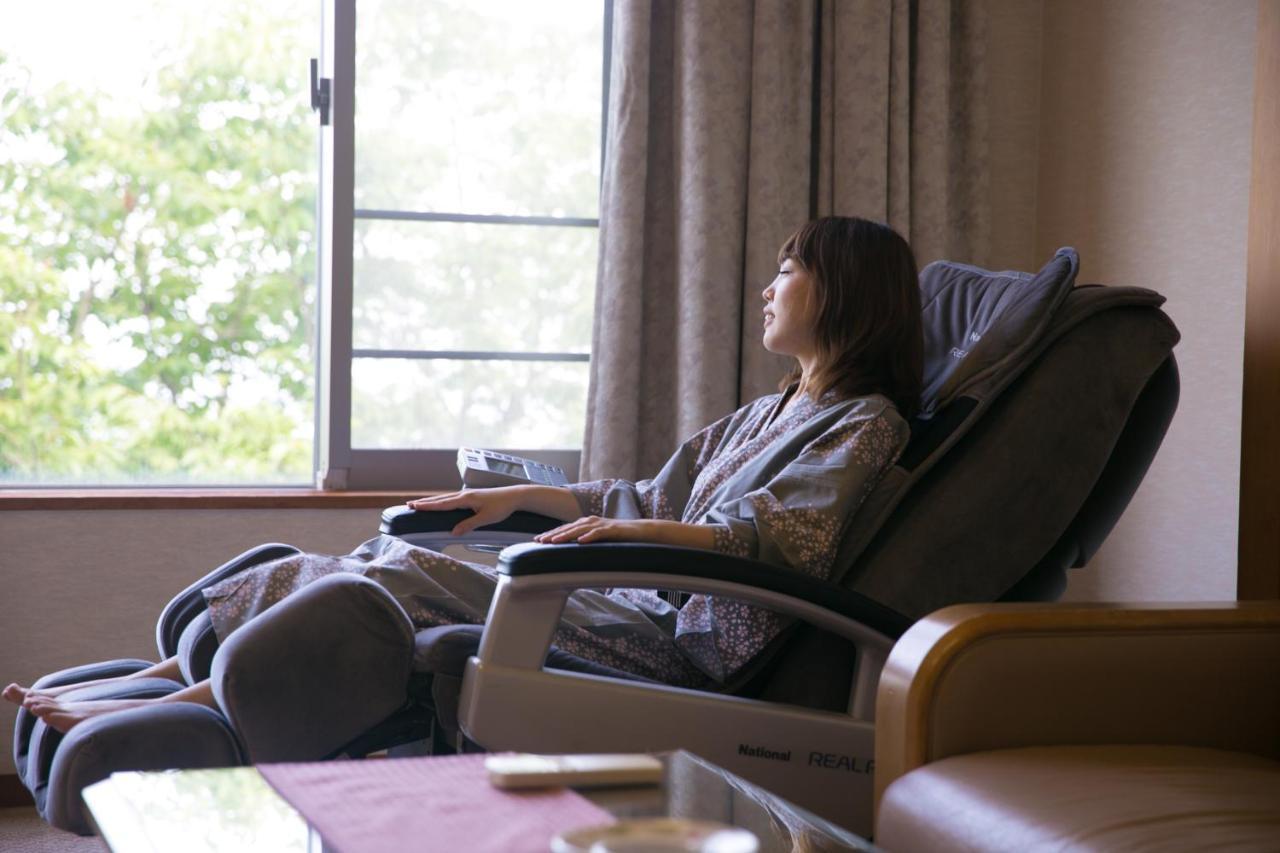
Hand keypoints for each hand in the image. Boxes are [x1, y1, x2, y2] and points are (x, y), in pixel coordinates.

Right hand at [406, 487, 526, 536]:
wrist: (515, 496)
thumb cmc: (502, 507)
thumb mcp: (486, 518)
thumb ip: (469, 525)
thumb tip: (453, 533)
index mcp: (466, 499)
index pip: (443, 504)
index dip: (428, 506)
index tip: (414, 506)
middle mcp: (464, 495)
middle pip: (440, 499)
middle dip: (425, 502)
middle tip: (409, 504)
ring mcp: (468, 495)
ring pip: (445, 498)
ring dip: (432, 501)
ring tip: (420, 503)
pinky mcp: (472, 497)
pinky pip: (452, 499)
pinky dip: (442, 501)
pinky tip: (440, 504)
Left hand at [534, 516, 652, 544]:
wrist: (642, 531)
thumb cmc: (621, 537)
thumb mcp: (599, 541)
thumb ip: (586, 543)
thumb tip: (572, 552)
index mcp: (588, 523)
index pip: (566, 528)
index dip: (552, 534)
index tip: (538, 540)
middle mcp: (593, 521)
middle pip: (569, 527)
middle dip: (554, 534)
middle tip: (539, 541)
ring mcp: (603, 524)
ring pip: (581, 529)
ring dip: (567, 535)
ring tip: (554, 541)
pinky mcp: (614, 529)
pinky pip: (600, 533)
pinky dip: (590, 536)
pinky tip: (581, 541)